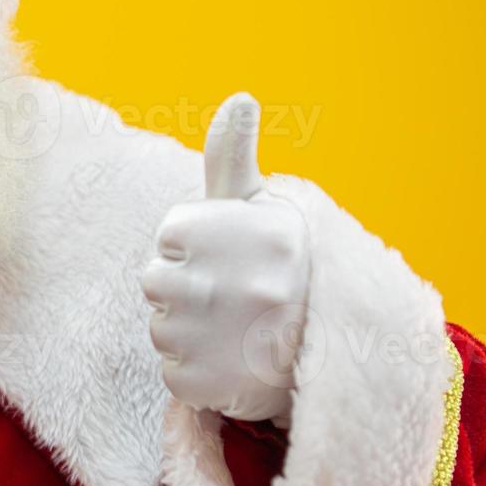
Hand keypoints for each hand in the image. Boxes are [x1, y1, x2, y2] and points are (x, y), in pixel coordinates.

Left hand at [140, 94, 310, 424]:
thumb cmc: (276, 266)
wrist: (331, 354)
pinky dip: (193, 372)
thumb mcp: (262, 207)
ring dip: (185, 332)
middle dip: (182, 289)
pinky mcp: (219, 387)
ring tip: (233, 332)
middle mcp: (250, 286)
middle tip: (228, 299)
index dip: (189, 248)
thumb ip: (234, 155)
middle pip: (155, 282)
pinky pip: (172, 374)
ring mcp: (235, 340)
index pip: (169, 236)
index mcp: (260, 234)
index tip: (226, 259)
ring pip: (160, 329)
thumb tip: (240, 97)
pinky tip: (230, 364)